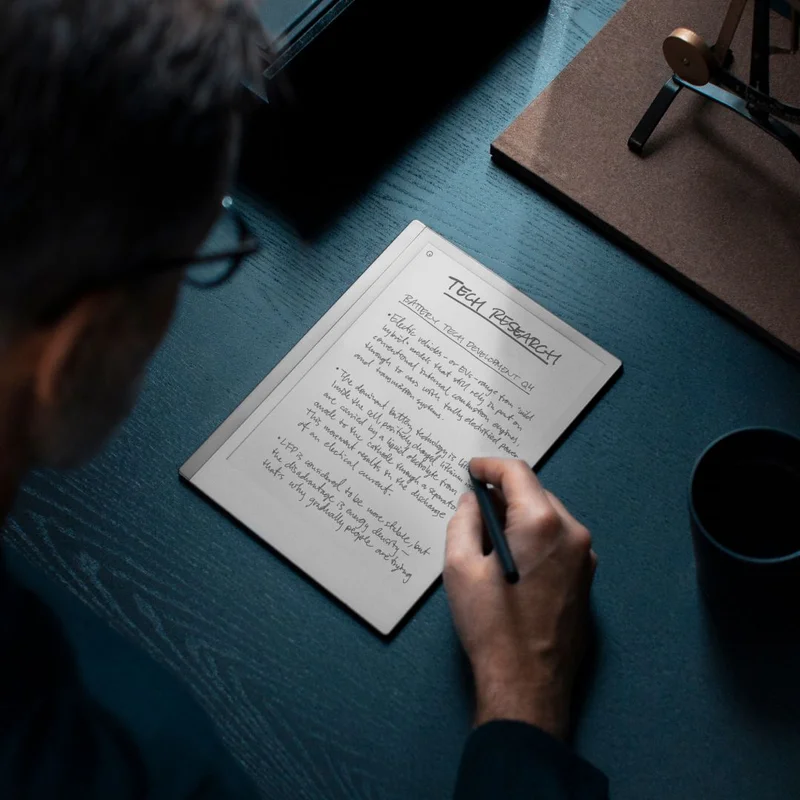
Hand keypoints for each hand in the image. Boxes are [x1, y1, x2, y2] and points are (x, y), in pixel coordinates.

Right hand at [444, 457, 596, 739]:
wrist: (527, 683)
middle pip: (535, 493)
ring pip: (549, 516)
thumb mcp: (460, 567)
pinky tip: (514, 557)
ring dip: (521, 515)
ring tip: (491, 532)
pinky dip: (536, 536)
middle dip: (505, 492)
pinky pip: (559, 540)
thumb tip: (472, 500)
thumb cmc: (490, 624)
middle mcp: (572, 532)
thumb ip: (463, 521)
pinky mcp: (587, 579)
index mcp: (541, 523)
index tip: (471, 469)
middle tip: (474, 502)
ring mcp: (585, 557)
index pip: (517, 473)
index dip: (490, 466)